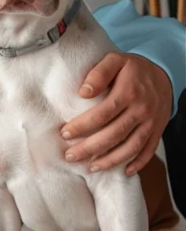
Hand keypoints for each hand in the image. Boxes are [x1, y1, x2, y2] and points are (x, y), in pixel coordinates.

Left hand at [61, 52, 171, 175]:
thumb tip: (83, 92)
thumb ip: (99, 73)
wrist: (165, 74)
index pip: (102, 114)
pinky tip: (123, 171)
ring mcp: (150, 123)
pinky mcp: (157, 130)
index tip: (65, 133)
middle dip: (90, 148)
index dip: (82, 126)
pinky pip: (148, 150)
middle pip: (114, 134)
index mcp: (128, 92)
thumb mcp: (115, 60)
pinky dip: (137, 163)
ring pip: (131, 147)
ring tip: (90, 167)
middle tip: (70, 155)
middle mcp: (141, 110)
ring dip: (110, 160)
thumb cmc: (132, 68)